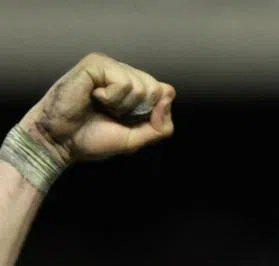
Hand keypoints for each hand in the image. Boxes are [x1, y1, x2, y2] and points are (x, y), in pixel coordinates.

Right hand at [18, 53, 174, 166]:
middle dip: (139, 111)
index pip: (164, 92)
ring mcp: (108, 66)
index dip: (154, 114)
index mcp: (132, 89)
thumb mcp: (136, 139)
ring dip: (122, 106)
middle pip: (156, 88)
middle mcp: (122, 73)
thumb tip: (169, 95)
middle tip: (113, 114)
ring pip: (141, 86)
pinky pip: (123, 82)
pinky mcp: (95, 64)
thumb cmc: (93, 139)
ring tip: (102, 106)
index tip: (129, 122)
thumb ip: (161, 126)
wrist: (62, 141)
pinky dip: (112, 99)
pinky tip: (95, 97)